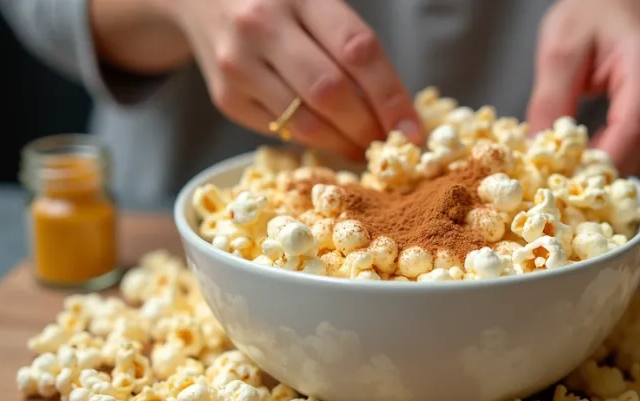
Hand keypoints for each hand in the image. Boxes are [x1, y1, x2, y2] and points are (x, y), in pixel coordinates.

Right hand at [163, 0, 422, 157]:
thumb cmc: (278, 2)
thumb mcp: (315, 2)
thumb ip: (352, 45)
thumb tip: (398, 110)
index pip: (357, 51)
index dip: (391, 95)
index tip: (412, 129)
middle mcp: (263, 26)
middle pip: (331, 92)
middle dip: (368, 127)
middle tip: (388, 143)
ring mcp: (239, 65)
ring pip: (305, 123)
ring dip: (344, 143)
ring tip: (364, 147)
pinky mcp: (226, 98)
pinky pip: (282, 132)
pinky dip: (314, 141)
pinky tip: (330, 139)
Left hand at [527, 0, 639, 176]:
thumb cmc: (594, 10)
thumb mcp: (560, 49)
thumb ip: (550, 102)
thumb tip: (539, 154)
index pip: (631, 135)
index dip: (598, 170)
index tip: (564, 189)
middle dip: (597, 176)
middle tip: (557, 186)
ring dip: (607, 169)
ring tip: (569, 167)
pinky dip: (618, 156)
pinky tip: (590, 152)